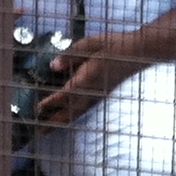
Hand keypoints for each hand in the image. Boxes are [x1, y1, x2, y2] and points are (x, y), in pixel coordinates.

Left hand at [31, 32, 153, 128]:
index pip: (67, 93)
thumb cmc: (114, 44)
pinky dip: (70, 117)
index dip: (52, 102)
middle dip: (53, 122)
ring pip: (76, 114)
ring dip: (60, 123)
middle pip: (70, 111)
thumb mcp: (90, 43)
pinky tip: (64, 119)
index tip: (38, 108)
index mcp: (89, 76)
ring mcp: (97, 95)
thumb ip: (70, 55)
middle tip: (37, 131)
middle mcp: (93, 90)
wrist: (139, 53)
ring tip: (45, 131)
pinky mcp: (100, 96)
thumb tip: (52, 66)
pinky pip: (82, 111)